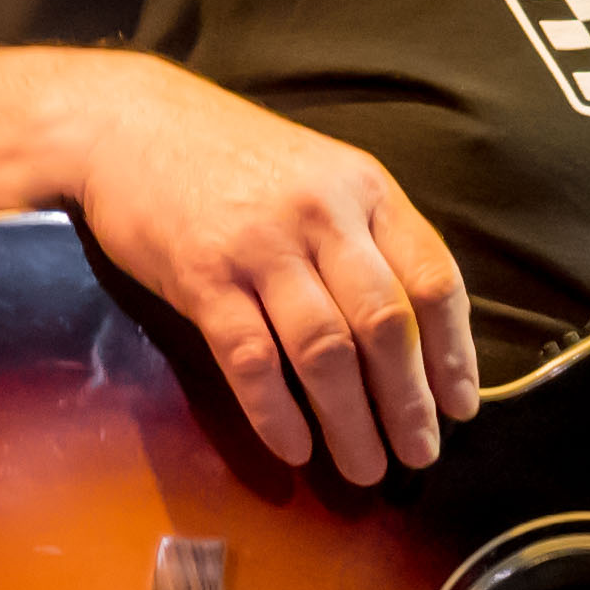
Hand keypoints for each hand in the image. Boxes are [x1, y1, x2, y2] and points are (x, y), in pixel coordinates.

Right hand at [72, 56, 476, 485]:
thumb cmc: (232, 159)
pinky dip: (276, 412)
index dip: (454, 352)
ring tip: (365, 467)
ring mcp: (260, 247)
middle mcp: (321, 216)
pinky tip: (294, 447)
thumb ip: (368, 240)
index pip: (433, 279)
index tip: (461, 404)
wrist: (128, 123)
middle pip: (385, 324)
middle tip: (419, 455)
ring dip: (351, 421)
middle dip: (408, 402)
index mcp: (365, 190)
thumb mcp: (321, 176)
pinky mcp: (202, 277)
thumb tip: (416, 334)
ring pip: (325, 350)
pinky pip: (251, 359)